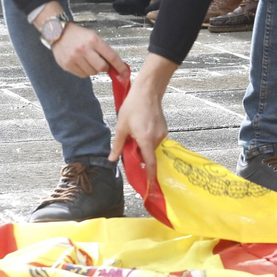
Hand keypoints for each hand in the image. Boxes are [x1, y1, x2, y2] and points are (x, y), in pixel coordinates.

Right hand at [49, 21, 126, 78]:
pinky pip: (82, 75)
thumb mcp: (93, 37)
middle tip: (101, 63)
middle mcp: (84, 49)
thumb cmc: (79, 35)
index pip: (111, 57)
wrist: (58, 33)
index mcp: (93, 40)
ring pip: (92, 73)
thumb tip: (116, 66)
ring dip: (93, 69)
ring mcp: (74, 58)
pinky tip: (80, 62)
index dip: (120, 67)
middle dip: (105, 68)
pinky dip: (84, 71)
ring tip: (87, 60)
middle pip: (102, 68)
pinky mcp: (67, 64)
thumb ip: (104, 51)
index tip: (125, 74)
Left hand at [108, 54, 175, 182]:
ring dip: (142, 147)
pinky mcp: (164, 129)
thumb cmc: (133, 106)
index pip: (150, 163)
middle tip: (129, 148)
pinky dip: (147, 140)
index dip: (149, 175)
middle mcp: (157, 138)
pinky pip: (155, 141)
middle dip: (139, 156)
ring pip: (151, 148)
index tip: (148, 185)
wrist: (148, 90)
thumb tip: (112, 159)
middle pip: (149, 155)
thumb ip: (117, 145)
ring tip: (133, 134)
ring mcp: (163, 133)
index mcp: (146, 139)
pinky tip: (140, 129)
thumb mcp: (121, 126)